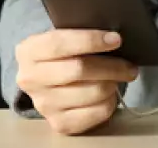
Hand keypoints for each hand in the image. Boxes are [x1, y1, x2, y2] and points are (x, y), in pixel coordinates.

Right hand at [15, 29, 138, 134]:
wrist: (45, 82)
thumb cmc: (62, 54)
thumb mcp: (61, 36)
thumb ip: (79, 34)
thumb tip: (113, 37)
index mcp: (29, 51)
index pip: (59, 43)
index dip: (90, 40)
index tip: (116, 39)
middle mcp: (31, 79)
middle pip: (79, 70)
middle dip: (111, 66)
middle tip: (129, 65)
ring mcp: (44, 104)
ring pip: (92, 92)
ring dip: (113, 84)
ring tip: (119, 77)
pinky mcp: (59, 123)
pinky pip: (96, 113)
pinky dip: (110, 102)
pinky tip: (110, 94)